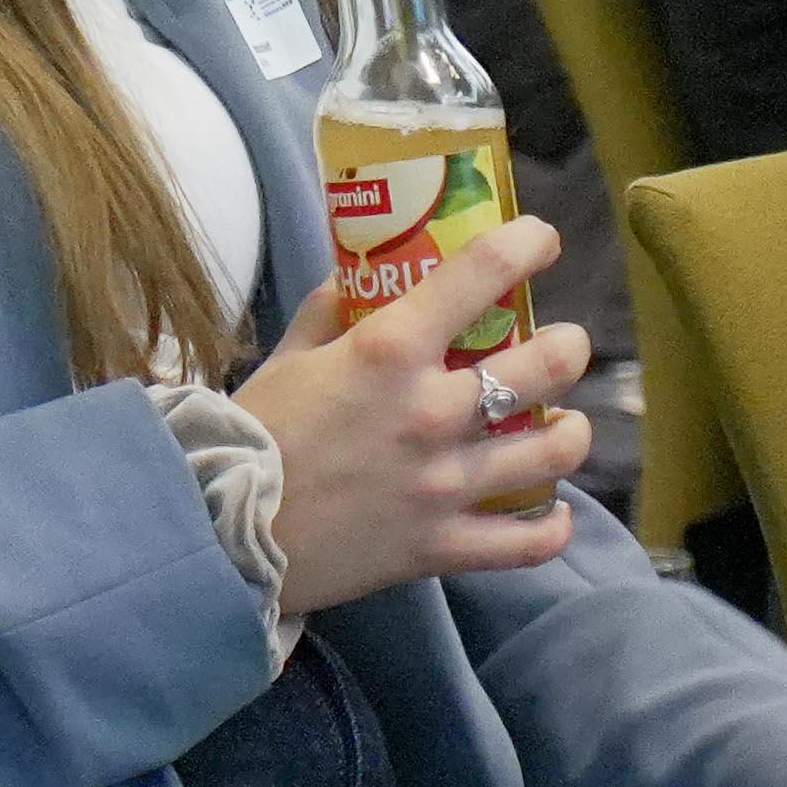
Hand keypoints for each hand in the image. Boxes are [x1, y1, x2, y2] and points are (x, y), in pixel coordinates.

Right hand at [233, 218, 587, 612]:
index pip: (479, 274)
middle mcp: (431, 411)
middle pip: (546, 365)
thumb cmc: (248, 434)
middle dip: (567, 347)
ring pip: (552, 452)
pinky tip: (551, 510)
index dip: (524, 244)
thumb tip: (360, 282)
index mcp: (387, 352)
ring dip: (570, 432)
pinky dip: (550, 527)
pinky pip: (527, 542)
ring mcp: (444, 484)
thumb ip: (329, 314)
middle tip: (562, 345)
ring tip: (565, 425)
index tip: (539, 240)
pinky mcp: (442, 545)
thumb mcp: (286, 357)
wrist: (217, 531)